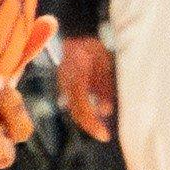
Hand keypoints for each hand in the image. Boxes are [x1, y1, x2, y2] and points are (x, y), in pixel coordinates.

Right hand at [54, 31, 114, 146]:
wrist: (78, 33)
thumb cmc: (94, 48)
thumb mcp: (104, 66)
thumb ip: (104, 87)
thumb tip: (105, 111)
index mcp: (77, 77)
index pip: (82, 106)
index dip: (93, 123)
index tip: (104, 135)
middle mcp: (67, 83)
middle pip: (76, 111)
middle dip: (90, 126)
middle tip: (104, 136)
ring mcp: (64, 83)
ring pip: (74, 108)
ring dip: (87, 120)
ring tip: (100, 129)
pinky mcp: (65, 83)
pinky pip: (73, 101)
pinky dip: (84, 110)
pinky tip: (94, 114)